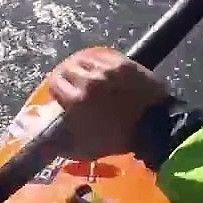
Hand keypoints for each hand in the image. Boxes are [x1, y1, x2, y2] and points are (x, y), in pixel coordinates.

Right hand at [49, 49, 171, 160]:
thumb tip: (48, 139)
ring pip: (83, 59)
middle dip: (67, 77)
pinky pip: (101, 54)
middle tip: (74, 85)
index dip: (57, 89)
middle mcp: (88, 80)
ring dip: (81, 67)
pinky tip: (100, 68)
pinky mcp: (122, 62)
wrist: (155, 126)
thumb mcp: (85, 148)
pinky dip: (97, 60)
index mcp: (76, 100)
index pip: (54, 83)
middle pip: (66, 69)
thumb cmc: (118, 139)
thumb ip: (62, 144)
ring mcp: (107, 69)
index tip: (62, 95)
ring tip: (87, 74)